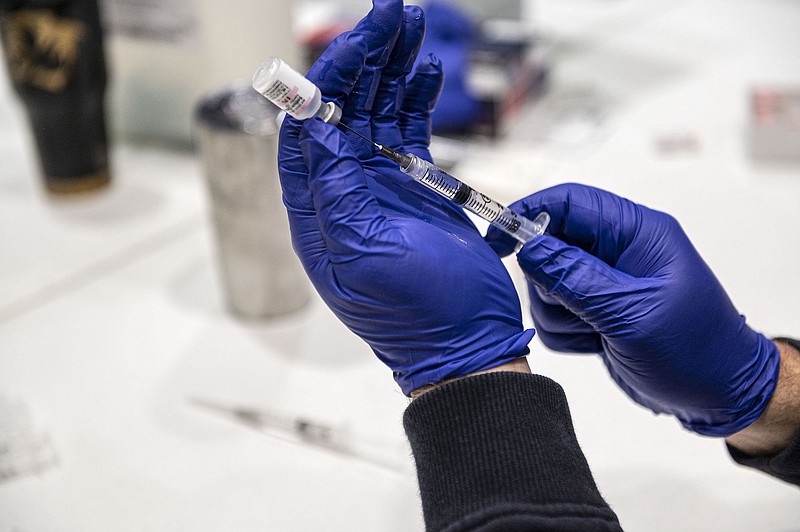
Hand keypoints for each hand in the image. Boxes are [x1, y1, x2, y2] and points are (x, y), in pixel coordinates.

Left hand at [278, 0, 532, 394]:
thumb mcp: (367, 257)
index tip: (359, 42)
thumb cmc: (418, 316)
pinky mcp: (415, 189)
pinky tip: (426, 71)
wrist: (469, 344)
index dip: (328, 79)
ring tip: (411, 24)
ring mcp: (380, 187)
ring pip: (378, 112)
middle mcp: (343, 193)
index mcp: (319, 211)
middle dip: (365, 57)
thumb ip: (336, 193)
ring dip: (392, 68)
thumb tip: (312, 129)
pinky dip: (418, 99)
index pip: (309, 127)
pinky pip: (410, 131)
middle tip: (394, 12)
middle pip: (344, 108)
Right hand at [487, 184, 779, 435]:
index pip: (570, 203)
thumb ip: (576, 278)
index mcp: (636, 233)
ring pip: (546, 284)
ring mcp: (604, 283)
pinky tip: (595, 345)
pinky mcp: (595, 311)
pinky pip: (554, 313)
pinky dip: (564, 333)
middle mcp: (617, 251)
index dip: (529, 214)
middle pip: (549, 245)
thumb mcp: (632, 313)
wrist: (719, 395)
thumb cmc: (693, 350)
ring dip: (558, 313)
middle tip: (577, 310)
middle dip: (548, 282)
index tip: (498, 241)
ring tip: (594, 333)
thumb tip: (529, 248)